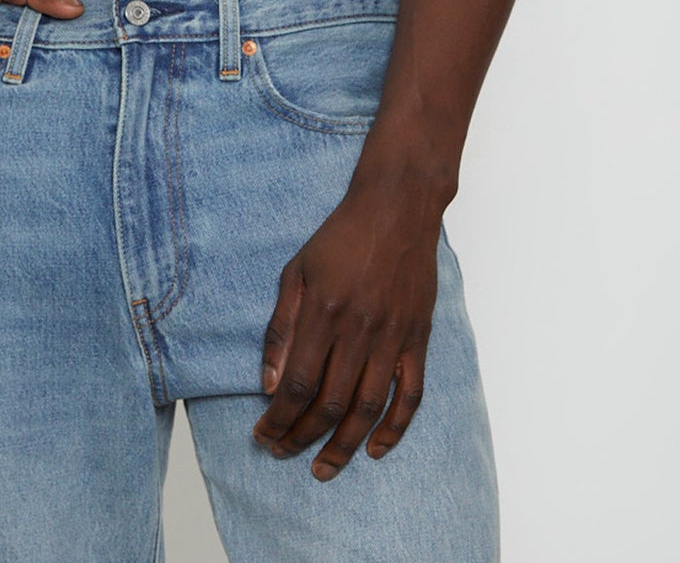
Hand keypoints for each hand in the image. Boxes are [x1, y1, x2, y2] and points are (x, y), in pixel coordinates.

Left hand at [252, 181, 439, 479]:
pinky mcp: (417, 338)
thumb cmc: (340, 238)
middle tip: (283, 454)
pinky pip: (410, 395)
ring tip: (323, 468)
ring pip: (367, 408)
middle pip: (329, 403)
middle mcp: (359, 330)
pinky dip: (395, 428)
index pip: (298, 384)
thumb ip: (281, 328)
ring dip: (343, 445)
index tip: (262, 436)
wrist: (396, 210)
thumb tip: (268, 384)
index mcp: (324, 312)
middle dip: (302, 437)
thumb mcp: (296, 271)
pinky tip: (375, 448)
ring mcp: (392, 337)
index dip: (278, 418)